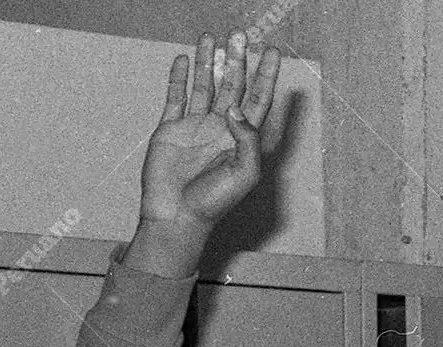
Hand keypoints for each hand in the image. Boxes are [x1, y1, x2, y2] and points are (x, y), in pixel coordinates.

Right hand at [129, 30, 280, 272]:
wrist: (177, 216)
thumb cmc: (215, 203)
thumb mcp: (244, 174)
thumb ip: (247, 139)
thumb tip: (235, 108)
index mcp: (243, 139)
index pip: (259, 100)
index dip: (266, 76)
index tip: (272, 52)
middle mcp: (221, 129)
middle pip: (233, 86)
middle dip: (237, 60)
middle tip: (239, 35)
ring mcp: (195, 127)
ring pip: (204, 85)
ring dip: (208, 61)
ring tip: (211, 37)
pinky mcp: (170, 129)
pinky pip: (175, 97)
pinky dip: (178, 78)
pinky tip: (182, 59)